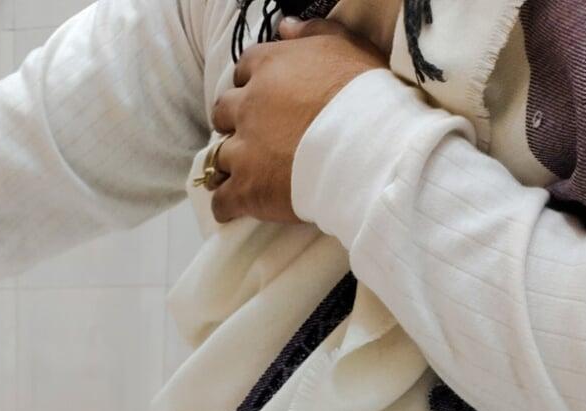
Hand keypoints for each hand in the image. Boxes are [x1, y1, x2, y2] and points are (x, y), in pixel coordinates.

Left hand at [208, 18, 386, 225]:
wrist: (368, 147)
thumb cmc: (366, 94)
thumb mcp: (346, 45)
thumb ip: (313, 31)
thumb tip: (285, 26)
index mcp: (270, 67)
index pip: (244, 69)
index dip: (251, 84)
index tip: (263, 97)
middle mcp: (248, 106)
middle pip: (223, 111)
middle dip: (233, 122)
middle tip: (252, 135)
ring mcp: (244, 150)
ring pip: (216, 158)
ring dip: (226, 165)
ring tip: (241, 175)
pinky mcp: (246, 189)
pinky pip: (221, 201)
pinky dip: (226, 205)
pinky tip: (235, 208)